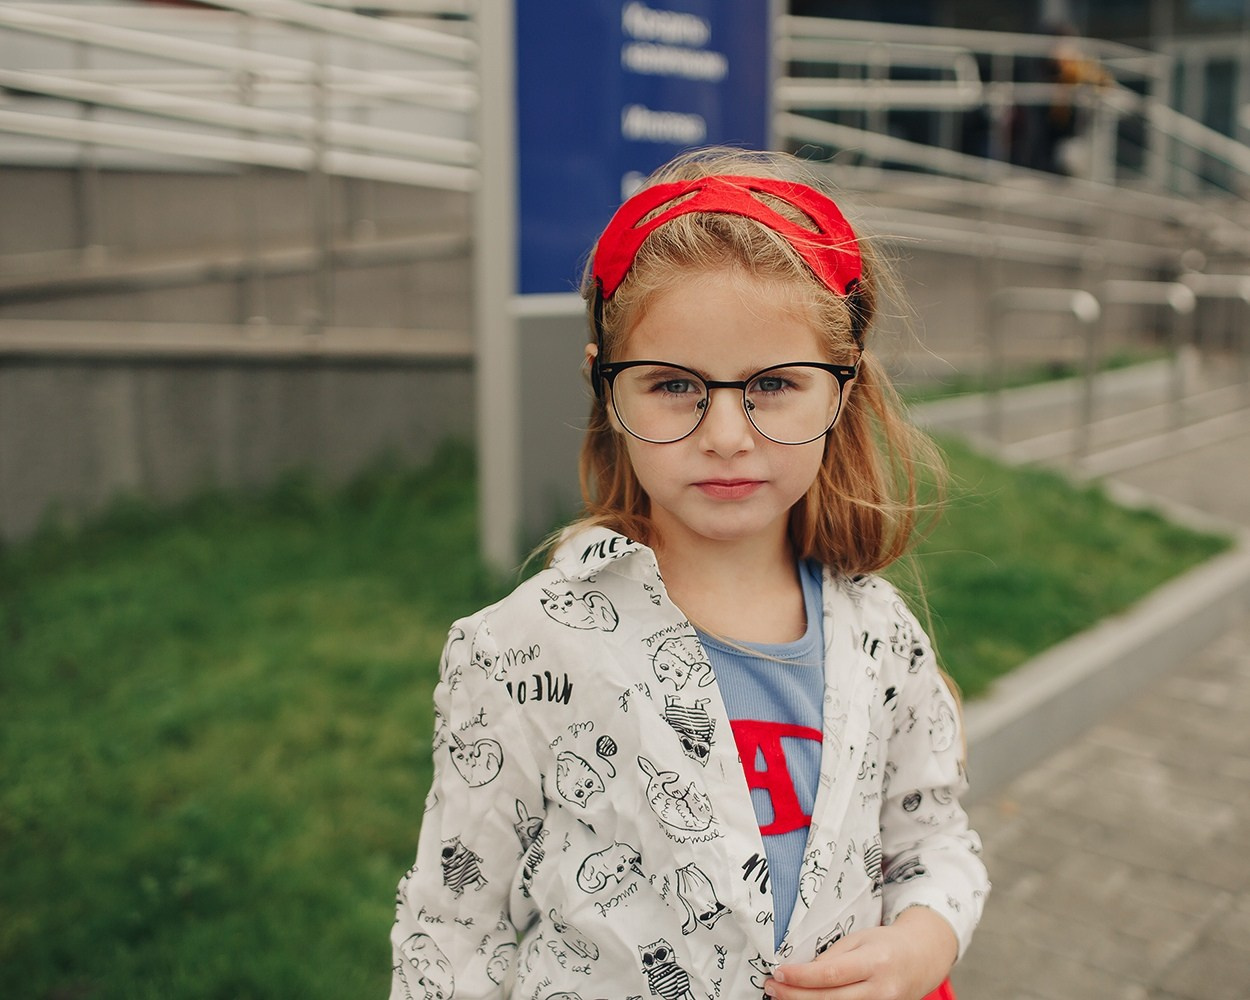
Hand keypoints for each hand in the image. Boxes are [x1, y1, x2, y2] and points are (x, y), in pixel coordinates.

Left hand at [764, 907, 956, 999]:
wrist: (920, 960)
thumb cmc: (886, 945)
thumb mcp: (859, 939)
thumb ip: (832, 956)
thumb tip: (800, 971)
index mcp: (874, 962)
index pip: (831, 974)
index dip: (801, 977)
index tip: (778, 973)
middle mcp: (881, 990)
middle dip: (796, 996)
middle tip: (772, 988)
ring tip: (783, 997)